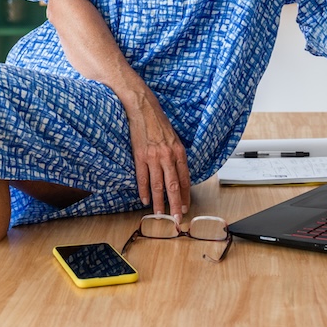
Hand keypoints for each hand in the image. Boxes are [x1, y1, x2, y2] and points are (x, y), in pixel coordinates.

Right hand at [123, 89, 191, 221]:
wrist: (143, 108)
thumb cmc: (159, 122)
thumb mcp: (174, 138)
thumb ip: (177, 156)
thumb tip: (178, 173)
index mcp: (179, 152)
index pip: (185, 179)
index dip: (186, 195)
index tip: (186, 207)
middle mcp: (168, 156)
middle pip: (173, 186)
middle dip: (176, 205)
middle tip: (177, 218)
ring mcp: (153, 157)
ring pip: (158, 185)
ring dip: (159, 202)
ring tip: (159, 215)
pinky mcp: (140, 156)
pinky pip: (143, 178)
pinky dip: (144, 190)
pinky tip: (145, 199)